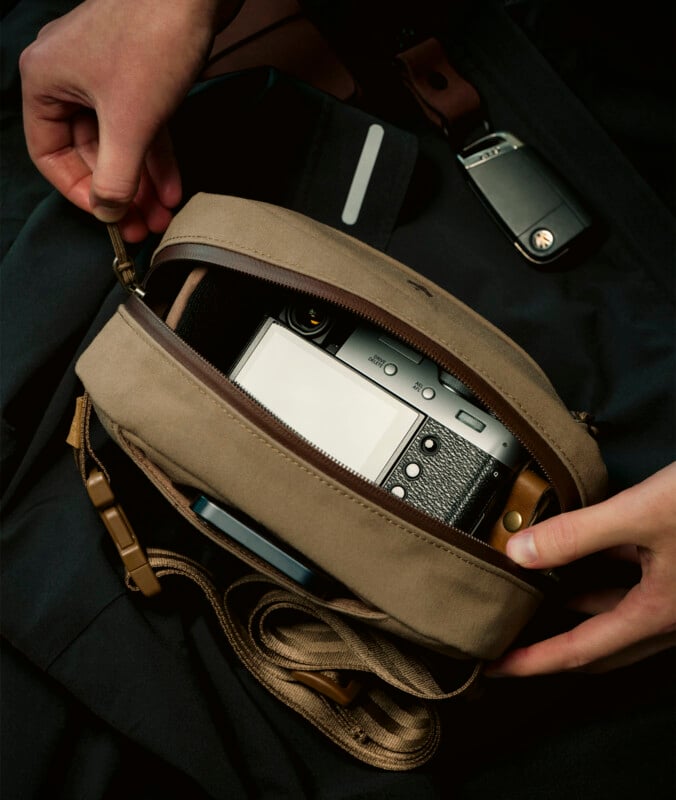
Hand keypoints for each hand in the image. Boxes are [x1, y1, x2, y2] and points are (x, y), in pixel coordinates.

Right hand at [19, 0, 238, 241]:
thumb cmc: (151, 39)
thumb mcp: (128, 123)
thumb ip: (114, 175)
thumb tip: (108, 211)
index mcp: (46, 82)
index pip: (50, 154)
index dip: (80, 191)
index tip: (109, 216)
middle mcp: (69, 76)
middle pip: (88, 152)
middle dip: (120, 192)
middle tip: (143, 226)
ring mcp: (104, 73)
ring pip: (118, 142)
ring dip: (142, 181)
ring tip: (163, 215)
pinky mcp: (137, 72)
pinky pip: (140, 125)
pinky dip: (156, 155)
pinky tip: (173, 187)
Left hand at [486, 462, 675, 675]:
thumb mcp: (643, 515)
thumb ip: (578, 534)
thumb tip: (520, 552)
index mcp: (656, 614)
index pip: (578, 652)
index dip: (532, 662)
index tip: (495, 669)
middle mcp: (667, 615)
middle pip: (597, 647)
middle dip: (551, 650)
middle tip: (510, 648)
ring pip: (614, 616)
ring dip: (575, 613)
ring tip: (534, 604)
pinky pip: (630, 584)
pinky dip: (600, 578)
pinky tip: (582, 556)